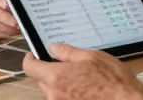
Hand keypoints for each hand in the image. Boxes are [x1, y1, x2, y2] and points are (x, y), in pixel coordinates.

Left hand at [22, 44, 142, 99]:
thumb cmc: (113, 82)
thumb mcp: (92, 57)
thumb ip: (68, 52)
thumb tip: (53, 48)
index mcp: (56, 77)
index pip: (29, 67)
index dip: (31, 58)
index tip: (37, 54)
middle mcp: (54, 95)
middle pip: (40, 79)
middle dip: (49, 70)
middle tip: (67, 64)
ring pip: (52, 91)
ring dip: (60, 83)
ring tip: (81, 77)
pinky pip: (63, 98)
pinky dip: (69, 92)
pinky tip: (85, 88)